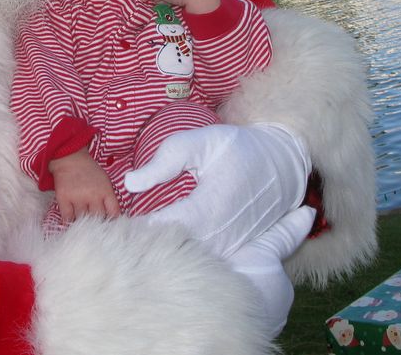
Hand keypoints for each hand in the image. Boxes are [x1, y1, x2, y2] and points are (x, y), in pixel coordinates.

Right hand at [49, 148, 121, 221]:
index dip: (113, 221)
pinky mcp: (64, 198)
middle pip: (98, 218)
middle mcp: (92, 196)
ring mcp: (77, 198)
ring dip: (83, 222)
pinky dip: (70, 221)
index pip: (114, 213)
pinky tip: (72, 219)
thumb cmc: (89, 171)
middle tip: (95, 226)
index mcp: (105, 191)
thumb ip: (109, 198)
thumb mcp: (105, 181)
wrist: (70, 158)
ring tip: (82, 222)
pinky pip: (68, 217)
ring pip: (82, 219)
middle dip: (97, 223)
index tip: (109, 224)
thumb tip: (111, 217)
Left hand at [123, 125, 303, 257]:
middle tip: (124, 227)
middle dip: (144, 240)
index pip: (158, 229)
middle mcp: (218, 236)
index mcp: (207, 209)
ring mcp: (227, 248)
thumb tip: (130, 182)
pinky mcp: (232, 251)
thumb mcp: (201, 141)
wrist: (281, 166)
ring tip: (142, 233)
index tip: (119, 217)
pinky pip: (199, 260)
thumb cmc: (237, 149)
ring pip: (184, 258)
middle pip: (168, 249)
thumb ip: (165, 160)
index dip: (134, 226)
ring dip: (162, 247)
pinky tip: (167, 238)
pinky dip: (181, 251)